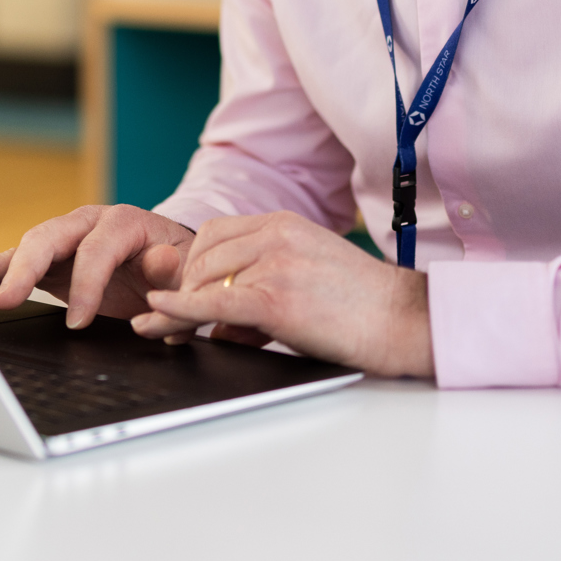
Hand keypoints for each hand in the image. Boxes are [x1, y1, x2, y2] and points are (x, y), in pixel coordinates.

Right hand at [0, 205, 195, 328]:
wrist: (176, 261)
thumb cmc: (181, 267)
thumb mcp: (189, 268)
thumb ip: (174, 269)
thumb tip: (159, 262)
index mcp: (124, 223)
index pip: (98, 249)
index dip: (88, 284)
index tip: (80, 321)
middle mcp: (87, 223)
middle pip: (48, 238)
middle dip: (25, 269)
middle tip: (9, 301)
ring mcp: (63, 240)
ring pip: (24, 248)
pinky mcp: (47, 261)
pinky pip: (8, 264)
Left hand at [133, 211, 433, 377]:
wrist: (402, 320)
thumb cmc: (360, 306)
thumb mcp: (306, 278)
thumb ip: (261, 288)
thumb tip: (217, 327)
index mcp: (283, 224)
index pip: (214, 234)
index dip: (191, 266)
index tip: (180, 293)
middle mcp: (276, 235)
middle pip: (201, 257)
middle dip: (181, 290)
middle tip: (170, 325)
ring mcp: (276, 264)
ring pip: (204, 281)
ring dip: (183, 310)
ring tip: (175, 337)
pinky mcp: (276, 299)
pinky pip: (212, 302)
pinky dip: (179, 310)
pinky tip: (157, 316)